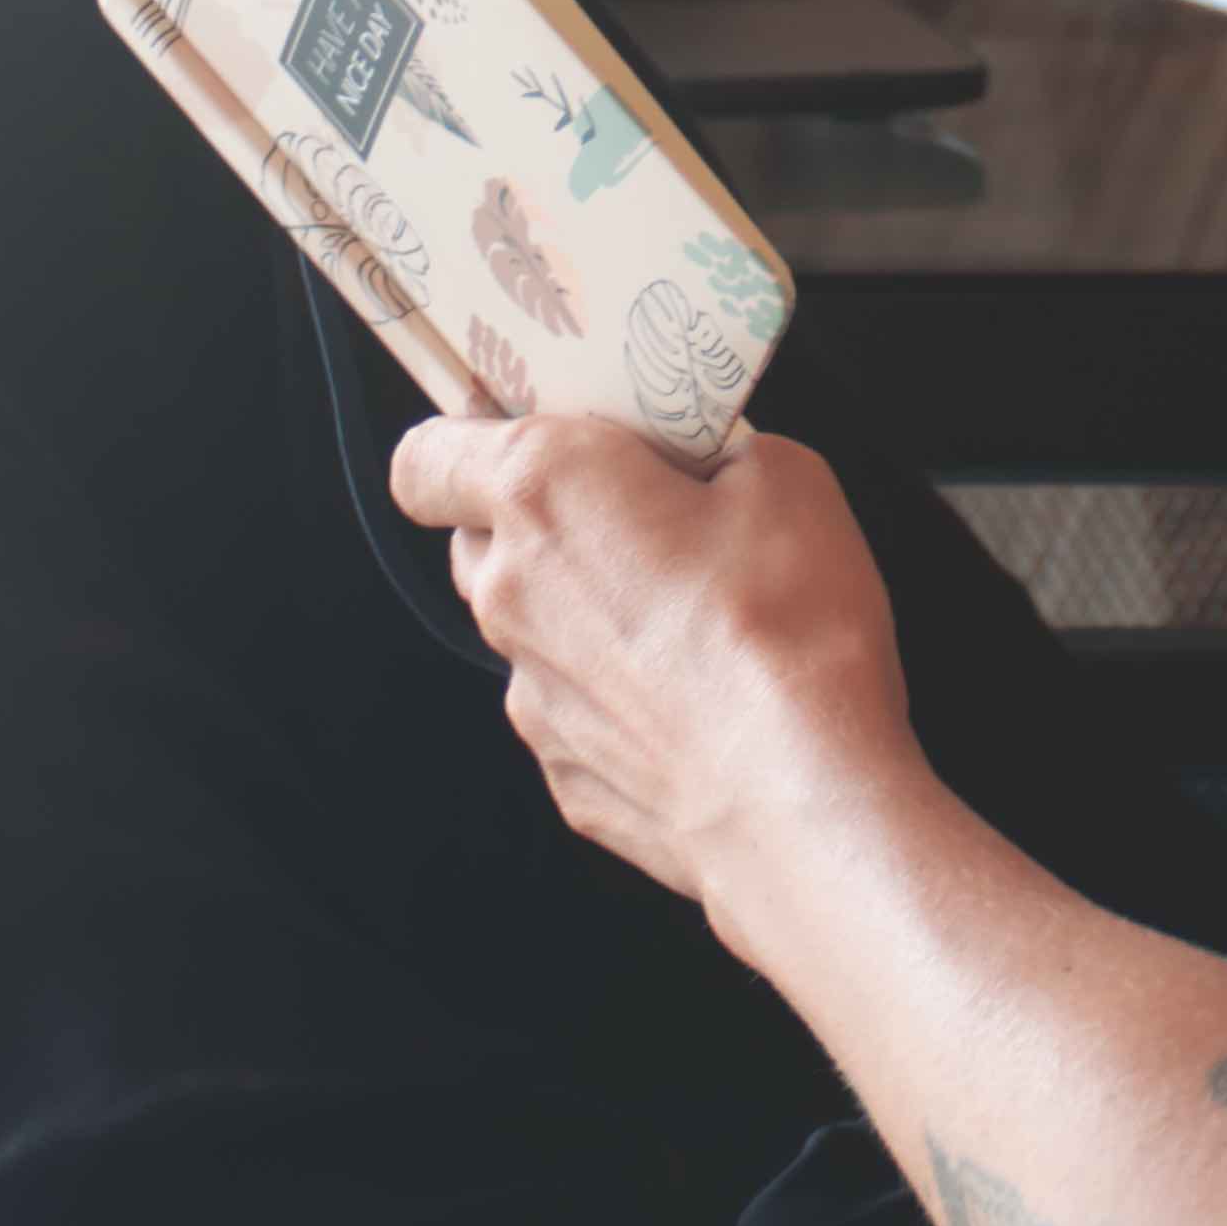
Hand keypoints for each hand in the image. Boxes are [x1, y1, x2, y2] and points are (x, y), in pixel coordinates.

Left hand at [389, 412, 916, 929]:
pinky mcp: (562, 771)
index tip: (519, 425)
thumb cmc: (785, 633)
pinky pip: (571, 705)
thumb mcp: (787, 478)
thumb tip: (717, 468)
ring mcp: (528, 690)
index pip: (427, 454)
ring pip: (528, 624)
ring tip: (683, 612)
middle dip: (544, 516)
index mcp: (543, 490)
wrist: (799, 799)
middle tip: (636, 507)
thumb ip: (721, 454)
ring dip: (582, 607)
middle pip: (480, 536)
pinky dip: (615, 691)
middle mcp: (510, 590)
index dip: (465, 436)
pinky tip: (693, 694)